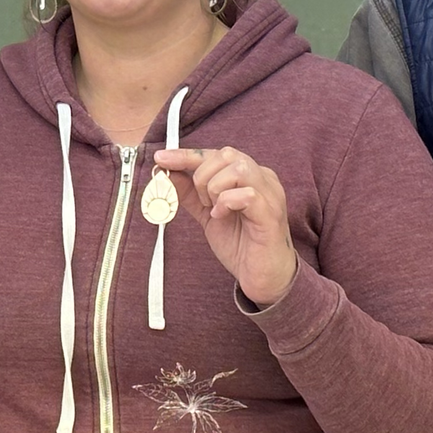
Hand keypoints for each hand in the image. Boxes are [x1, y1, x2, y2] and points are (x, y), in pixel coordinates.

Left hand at [152, 146, 296, 305]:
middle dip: (202, 176)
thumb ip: (190, 193)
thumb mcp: (208, 214)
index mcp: (250, 176)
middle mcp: (264, 179)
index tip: (161, 158)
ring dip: (215, 188)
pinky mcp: (270, 214)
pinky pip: (247, 195)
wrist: (263, 277)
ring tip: (214, 211)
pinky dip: (226, 203)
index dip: (187, 155)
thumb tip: (167, 173)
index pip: (216, 154)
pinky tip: (221, 217)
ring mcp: (270, 195)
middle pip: (227, 155)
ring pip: (238, 169)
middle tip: (202, 202)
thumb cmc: (241, 245)